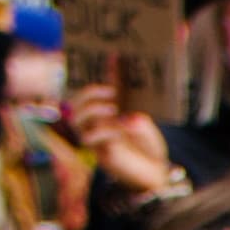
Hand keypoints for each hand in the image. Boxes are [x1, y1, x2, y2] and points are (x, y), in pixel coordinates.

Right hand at [69, 83, 171, 198]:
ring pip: (75, 119)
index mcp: (106, 111)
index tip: (116, 57)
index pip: (100, 88)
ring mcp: (96, 137)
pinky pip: (90, 138)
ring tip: (112, 108)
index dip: (106, 72)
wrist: (155, 172)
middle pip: (74, 103)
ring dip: (91, 109)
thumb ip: (136, 117)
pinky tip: (120, 130)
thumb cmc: (149, 146)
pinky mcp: (100, 152)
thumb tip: (127, 118)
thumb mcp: (145, 124)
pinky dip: (104, 131)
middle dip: (88, 93)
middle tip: (110, 92)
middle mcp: (96, 123)